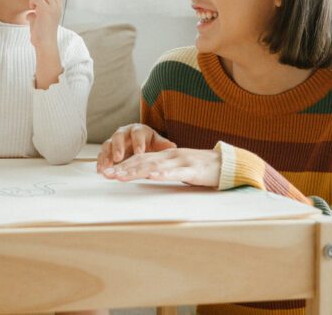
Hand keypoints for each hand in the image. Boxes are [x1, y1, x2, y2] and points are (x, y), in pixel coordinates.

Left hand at [28, 0, 62, 48]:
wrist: (45, 44)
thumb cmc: (41, 35)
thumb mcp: (41, 21)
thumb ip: (38, 14)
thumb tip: (30, 13)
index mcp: (58, 6)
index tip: (38, 0)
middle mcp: (58, 5)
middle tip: (34, 4)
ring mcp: (53, 7)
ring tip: (33, 7)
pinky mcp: (46, 10)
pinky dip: (32, 2)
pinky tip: (32, 10)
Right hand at [96, 123, 176, 172]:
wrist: (141, 145)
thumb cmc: (150, 143)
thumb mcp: (158, 143)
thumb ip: (164, 145)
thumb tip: (173, 146)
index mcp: (138, 130)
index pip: (137, 133)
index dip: (138, 142)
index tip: (139, 152)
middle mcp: (124, 133)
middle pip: (118, 136)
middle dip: (118, 147)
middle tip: (119, 158)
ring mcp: (114, 142)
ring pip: (107, 145)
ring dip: (106, 156)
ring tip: (107, 166)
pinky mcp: (107, 151)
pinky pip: (102, 155)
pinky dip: (100, 162)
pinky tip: (101, 171)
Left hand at [101, 147, 221, 187]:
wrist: (225, 163)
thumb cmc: (200, 168)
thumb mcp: (177, 167)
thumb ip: (161, 168)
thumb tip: (144, 174)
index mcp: (165, 156)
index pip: (140, 159)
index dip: (122, 165)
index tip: (106, 172)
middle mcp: (170, 156)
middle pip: (143, 161)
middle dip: (123, 168)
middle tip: (106, 174)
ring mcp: (180, 162)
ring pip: (155, 166)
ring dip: (136, 171)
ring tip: (121, 176)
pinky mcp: (192, 170)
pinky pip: (176, 172)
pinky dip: (163, 174)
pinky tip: (152, 176)